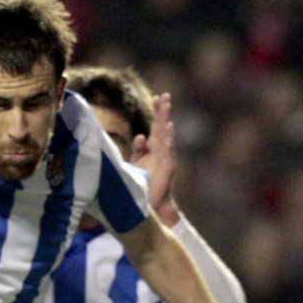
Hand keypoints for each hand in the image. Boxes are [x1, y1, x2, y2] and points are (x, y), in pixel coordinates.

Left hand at [130, 93, 179, 224]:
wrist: (149, 207)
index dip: (155, 113)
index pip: (153, 128)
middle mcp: (158, 152)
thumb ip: (135, 151)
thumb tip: (138, 136)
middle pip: (159, 128)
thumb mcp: (133, 166)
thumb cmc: (140, 186)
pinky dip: (168, 138)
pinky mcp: (167, 167)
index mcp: (149, 151)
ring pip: (164, 135)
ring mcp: (164, 158)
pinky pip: (167, 150)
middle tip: (164, 95)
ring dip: (164, 119)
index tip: (155, 97)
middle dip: (161, 111)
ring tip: (166, 104)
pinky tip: (168, 126)